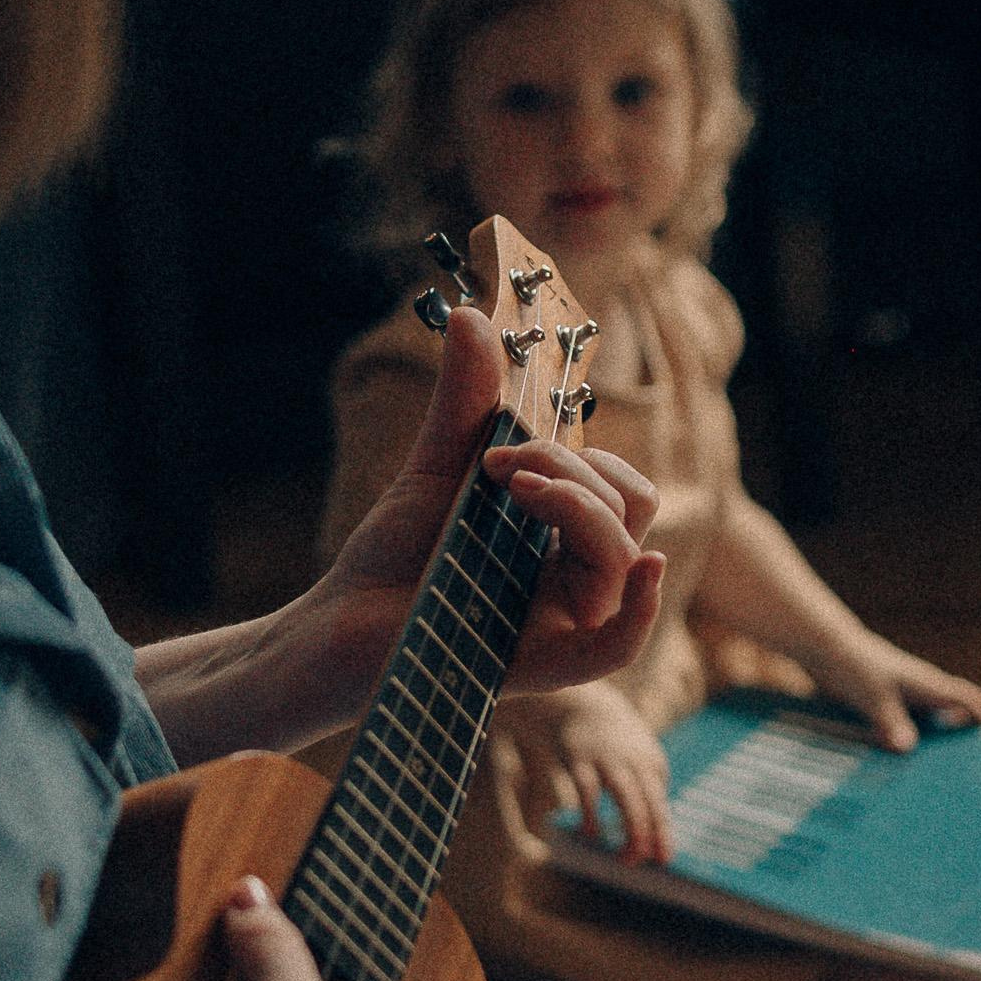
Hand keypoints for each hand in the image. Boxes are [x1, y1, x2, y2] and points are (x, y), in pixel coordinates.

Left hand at [319, 306, 663, 704]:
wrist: (336, 624)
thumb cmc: (390, 557)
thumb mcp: (434, 468)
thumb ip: (465, 400)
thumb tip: (472, 314)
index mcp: (563, 537)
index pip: (620, 489)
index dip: (580, 455)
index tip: (501, 447)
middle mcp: (575, 579)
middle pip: (630, 512)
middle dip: (576, 471)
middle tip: (500, 467)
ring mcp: (564, 623)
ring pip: (622, 556)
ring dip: (578, 507)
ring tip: (512, 490)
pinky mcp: (543, 666)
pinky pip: (617, 646)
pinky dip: (642, 608)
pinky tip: (645, 566)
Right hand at [549, 685, 672, 861]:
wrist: (585, 706)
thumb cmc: (617, 747)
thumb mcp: (640, 764)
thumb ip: (647, 796)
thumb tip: (652, 838)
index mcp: (652, 766)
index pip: (660, 806)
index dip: (663, 834)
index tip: (663, 860)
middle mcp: (635, 763)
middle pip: (650, 803)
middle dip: (650, 836)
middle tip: (642, 863)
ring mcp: (608, 760)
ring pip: (627, 797)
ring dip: (632, 828)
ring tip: (626, 857)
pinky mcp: (579, 760)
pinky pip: (588, 791)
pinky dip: (591, 814)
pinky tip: (591, 833)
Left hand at [810, 629, 980, 754]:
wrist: (824, 647)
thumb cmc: (853, 665)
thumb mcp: (873, 697)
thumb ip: (890, 721)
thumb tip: (907, 748)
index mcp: (927, 685)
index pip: (968, 699)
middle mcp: (919, 690)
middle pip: (954, 714)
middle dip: (966, 737)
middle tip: (976, 766)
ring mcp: (902, 695)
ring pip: (928, 722)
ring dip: (935, 742)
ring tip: (939, 774)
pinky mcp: (883, 702)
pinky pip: (904, 725)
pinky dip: (908, 742)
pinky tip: (898, 763)